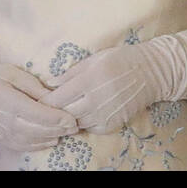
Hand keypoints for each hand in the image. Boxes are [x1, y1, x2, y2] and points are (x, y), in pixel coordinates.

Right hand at [0, 59, 78, 152]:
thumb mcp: (11, 72)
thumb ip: (33, 86)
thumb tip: (54, 96)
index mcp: (6, 99)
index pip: (37, 114)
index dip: (57, 118)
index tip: (72, 118)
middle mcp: (3, 120)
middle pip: (37, 130)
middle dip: (59, 129)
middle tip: (75, 125)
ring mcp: (0, 132)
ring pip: (32, 140)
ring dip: (51, 137)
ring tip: (66, 131)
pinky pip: (23, 146)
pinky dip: (39, 144)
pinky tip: (50, 138)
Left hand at [40, 34, 186, 134]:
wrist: (151, 73)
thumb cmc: (119, 60)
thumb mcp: (92, 59)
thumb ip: (70, 73)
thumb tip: (49, 83)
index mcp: (88, 80)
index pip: (57, 98)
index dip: (44, 101)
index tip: (36, 100)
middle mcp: (96, 99)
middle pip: (64, 113)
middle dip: (52, 112)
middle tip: (45, 108)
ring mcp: (105, 113)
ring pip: (76, 122)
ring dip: (67, 118)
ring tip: (62, 111)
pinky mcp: (113, 123)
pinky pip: (90, 128)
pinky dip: (82, 123)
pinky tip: (81, 114)